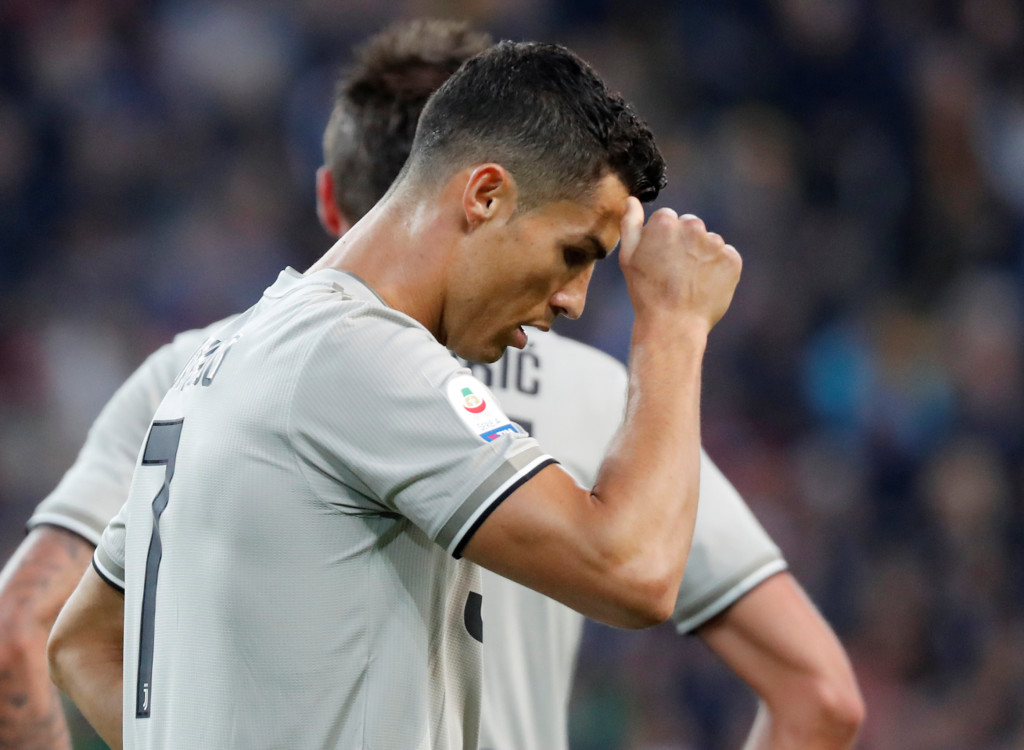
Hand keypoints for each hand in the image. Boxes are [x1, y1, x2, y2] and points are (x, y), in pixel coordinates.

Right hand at [618, 197, 741, 331]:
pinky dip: (718, 269)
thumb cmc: (646, 292)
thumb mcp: (628, 257)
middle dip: (685, 243)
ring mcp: (715, 242)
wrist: (673, 325)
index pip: (668, 219)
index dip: (662, 241)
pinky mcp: (732, 259)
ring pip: (709, 242)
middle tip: (675, 272)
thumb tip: (632, 200)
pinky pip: (726, 257)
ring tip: (689, 282)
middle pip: (691, 226)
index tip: (659, 261)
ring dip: (702, 256)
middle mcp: (692, 226)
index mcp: (665, 222)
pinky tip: (704, 285)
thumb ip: (631, 224)